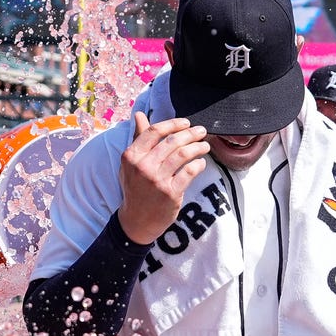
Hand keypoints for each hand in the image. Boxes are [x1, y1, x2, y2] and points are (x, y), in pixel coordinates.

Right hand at [117, 112, 209, 244]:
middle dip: (190, 133)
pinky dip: (198, 164)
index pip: (154, 132)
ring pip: (183, 154)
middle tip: (201, 131)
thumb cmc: (135, 188)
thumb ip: (138, 138)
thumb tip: (139, 114)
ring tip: (205, 145)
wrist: (137, 220)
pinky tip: (201, 162)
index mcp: (131, 156)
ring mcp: (157, 180)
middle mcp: (143, 166)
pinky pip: (190, 172)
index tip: (186, 122)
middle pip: (172, 141)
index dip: (173, 124)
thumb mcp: (131, 163)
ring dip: (198, 147)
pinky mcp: (170, 193)